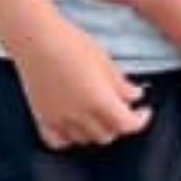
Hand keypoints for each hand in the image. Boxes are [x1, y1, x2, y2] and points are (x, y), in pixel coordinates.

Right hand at [12, 17, 149, 149]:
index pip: (127, 125)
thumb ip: (121, 84)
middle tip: (124, 108)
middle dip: (120, 123)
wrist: (36, 39)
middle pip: (108, 134)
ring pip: (86, 139)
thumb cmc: (71, 44)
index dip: (140, 120)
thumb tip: (135, 96)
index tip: (144, 111)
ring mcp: (58, 120)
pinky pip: (59, 141)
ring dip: (98, 130)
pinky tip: (76, 125)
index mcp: (99, 102)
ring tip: (101, 112)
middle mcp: (79, 117)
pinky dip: (71, 137)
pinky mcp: (42, 118)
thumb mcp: (105, 61)